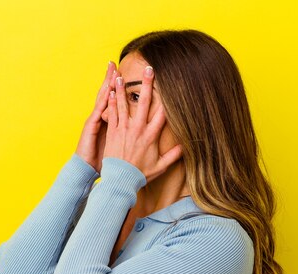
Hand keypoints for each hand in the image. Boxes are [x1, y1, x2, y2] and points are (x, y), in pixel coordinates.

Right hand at [75, 61, 117, 172]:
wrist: (86, 169)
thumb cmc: (103, 160)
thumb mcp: (116, 146)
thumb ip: (125, 136)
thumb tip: (139, 133)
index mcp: (108, 121)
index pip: (115, 101)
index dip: (120, 88)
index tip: (125, 75)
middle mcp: (100, 117)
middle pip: (108, 94)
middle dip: (111, 79)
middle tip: (116, 63)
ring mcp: (95, 120)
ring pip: (103, 99)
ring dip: (107, 84)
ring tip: (112, 70)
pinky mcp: (92, 127)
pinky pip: (99, 111)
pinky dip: (104, 101)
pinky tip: (108, 91)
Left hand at [103, 65, 181, 183]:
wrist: (120, 179)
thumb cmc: (140, 174)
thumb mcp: (160, 166)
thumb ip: (173, 155)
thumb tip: (186, 147)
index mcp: (151, 136)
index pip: (162, 114)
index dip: (166, 99)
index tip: (170, 86)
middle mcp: (138, 129)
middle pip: (143, 102)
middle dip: (146, 84)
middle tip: (148, 69)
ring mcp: (124, 129)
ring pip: (123, 105)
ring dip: (123, 89)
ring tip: (121, 76)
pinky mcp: (112, 131)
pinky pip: (112, 113)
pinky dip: (111, 102)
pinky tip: (111, 91)